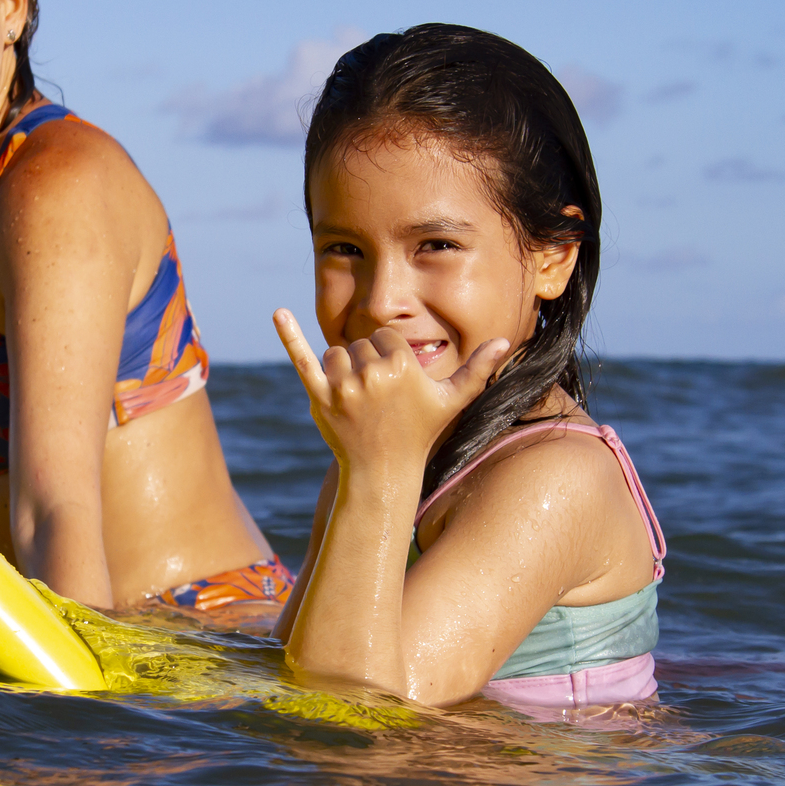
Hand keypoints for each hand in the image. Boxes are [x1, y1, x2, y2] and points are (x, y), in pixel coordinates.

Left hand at [272, 310, 508, 481]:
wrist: (383, 471)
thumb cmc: (420, 433)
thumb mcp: (452, 401)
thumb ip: (478, 369)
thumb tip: (505, 341)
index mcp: (402, 366)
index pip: (386, 337)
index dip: (391, 357)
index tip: (395, 383)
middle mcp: (372, 372)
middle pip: (361, 345)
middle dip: (368, 365)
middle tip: (378, 398)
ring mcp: (343, 385)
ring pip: (337, 353)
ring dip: (344, 369)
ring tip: (358, 397)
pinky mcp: (320, 397)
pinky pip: (302, 359)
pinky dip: (290, 336)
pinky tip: (278, 314)